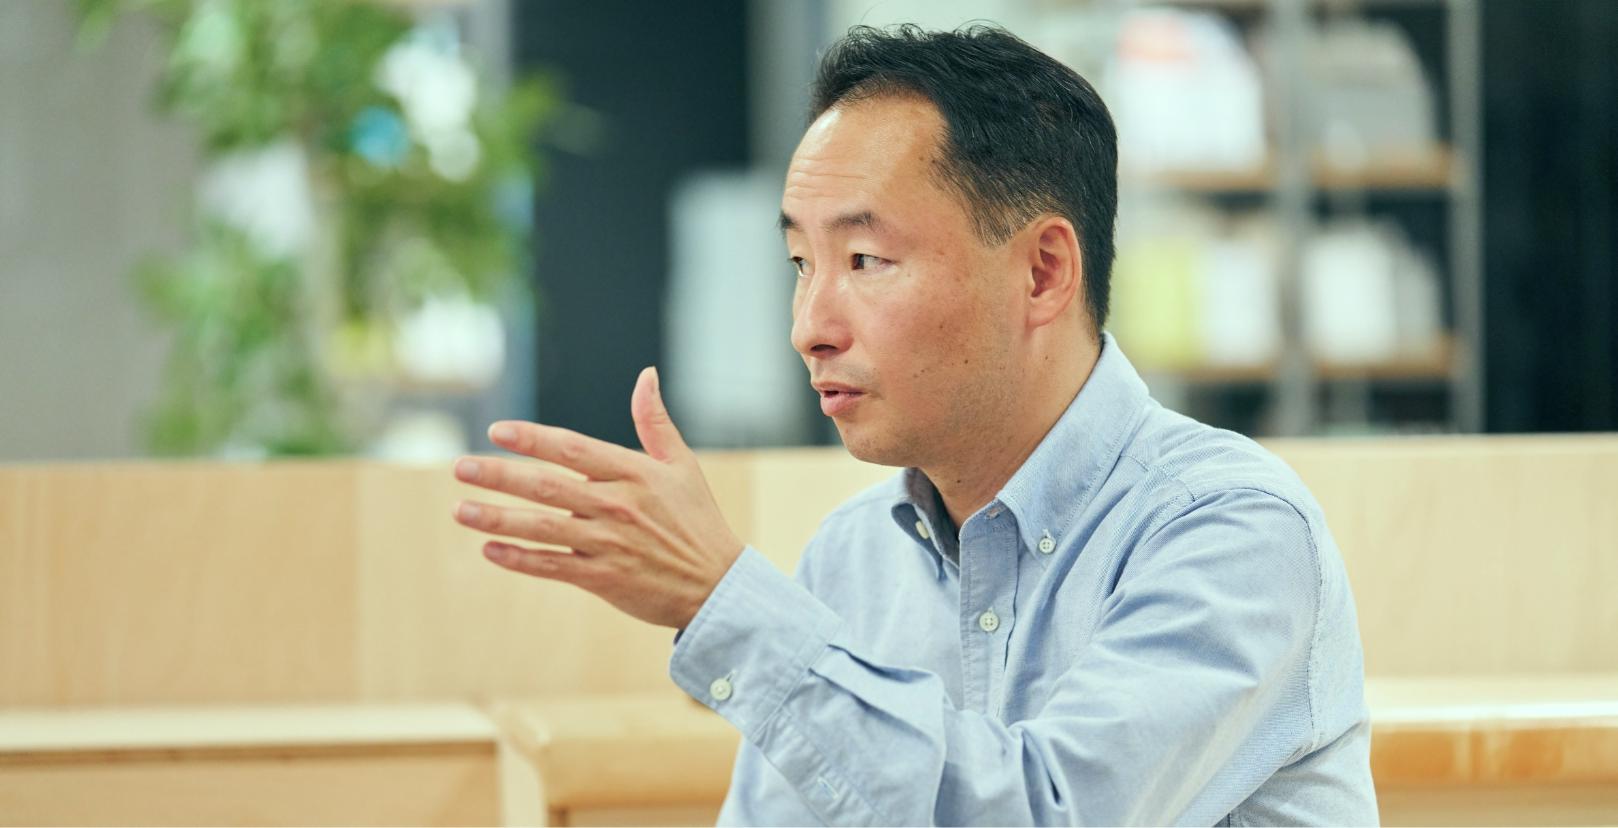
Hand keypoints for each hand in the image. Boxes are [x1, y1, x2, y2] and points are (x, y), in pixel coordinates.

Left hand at [450, 366, 743, 628]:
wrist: (718, 586)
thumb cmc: (698, 520)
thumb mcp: (683, 465)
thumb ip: (656, 421)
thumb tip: (646, 375)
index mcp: (634, 473)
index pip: (573, 448)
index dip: (532, 438)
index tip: (497, 431)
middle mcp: (617, 506)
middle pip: (547, 486)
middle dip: (500, 475)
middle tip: (460, 467)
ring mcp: (608, 544)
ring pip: (542, 528)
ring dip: (497, 518)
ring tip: (460, 510)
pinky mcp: (604, 578)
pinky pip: (552, 567)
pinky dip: (520, 559)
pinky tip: (490, 550)